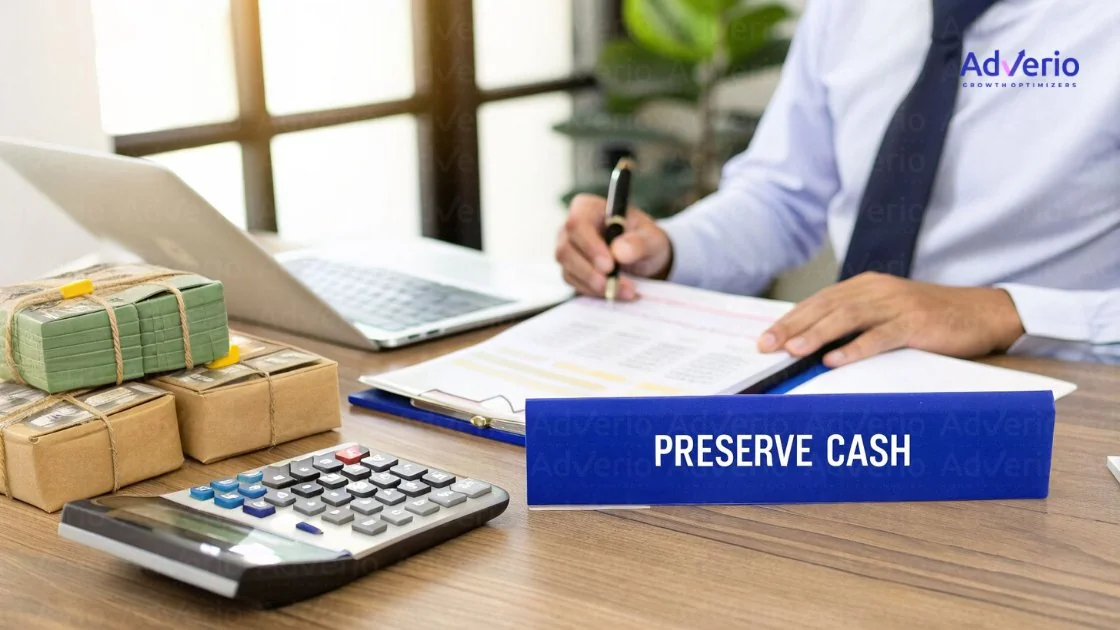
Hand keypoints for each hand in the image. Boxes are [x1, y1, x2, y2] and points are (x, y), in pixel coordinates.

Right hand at [555, 194, 672, 299]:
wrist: (642, 258)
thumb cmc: (644, 239)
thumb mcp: (651, 238)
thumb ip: (638, 242)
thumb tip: (619, 251)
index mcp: (588, 208)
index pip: (577, 223)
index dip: (590, 246)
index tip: (609, 265)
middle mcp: (571, 228)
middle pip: (566, 249)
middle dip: (589, 271)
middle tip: (613, 283)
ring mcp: (567, 249)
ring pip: (567, 269)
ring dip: (594, 284)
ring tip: (623, 291)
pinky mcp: (569, 269)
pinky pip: (574, 283)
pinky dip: (594, 291)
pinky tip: (615, 292)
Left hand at [758, 272, 1024, 366]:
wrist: (984, 313)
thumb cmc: (932, 320)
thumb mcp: (888, 315)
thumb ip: (855, 324)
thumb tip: (814, 346)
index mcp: (866, 287)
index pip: (819, 302)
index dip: (790, 319)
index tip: (764, 338)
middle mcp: (877, 291)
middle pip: (826, 307)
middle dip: (792, 326)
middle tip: (765, 345)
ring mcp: (897, 305)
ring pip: (847, 318)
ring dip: (816, 335)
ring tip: (791, 350)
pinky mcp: (916, 323)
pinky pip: (880, 336)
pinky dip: (856, 348)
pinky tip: (834, 360)